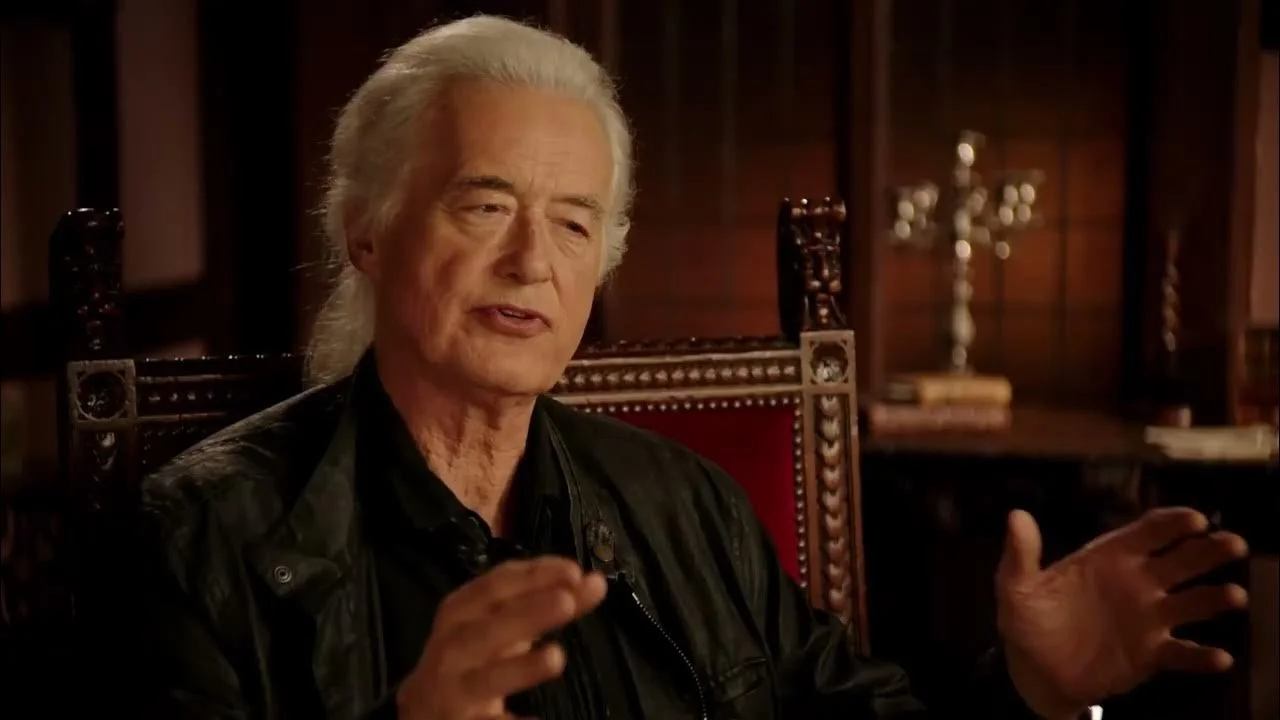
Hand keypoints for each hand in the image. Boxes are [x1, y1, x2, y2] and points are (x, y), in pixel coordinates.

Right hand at [396, 556, 607, 719]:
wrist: (424, 710)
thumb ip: (544, 602)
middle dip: (527, 613)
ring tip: (556, 657)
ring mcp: (452, 690)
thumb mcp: (498, 623)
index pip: (493, 587)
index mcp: (459, 613)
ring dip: (519, 667)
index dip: (531, 577)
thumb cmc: (470, 656)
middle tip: (567, 601)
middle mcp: (451, 648)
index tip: (573, 571)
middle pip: (487, 629)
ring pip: (484, 678)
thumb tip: (592, 583)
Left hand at [995, 507, 1248, 718]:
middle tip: (1232, 543)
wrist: (1034, 671)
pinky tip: (1220, 657)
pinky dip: (1202, 655)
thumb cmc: (1028, 620)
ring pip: (1191, 603)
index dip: (1171, 523)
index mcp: (1108, 558)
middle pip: (1181, 560)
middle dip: (1208, 550)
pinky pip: (1182, 653)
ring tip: (1234, 596)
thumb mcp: (1016, 586)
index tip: (1195, 520)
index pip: (1147, 532)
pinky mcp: (1151, 654)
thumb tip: (1016, 516)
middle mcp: (1137, 583)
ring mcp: (1148, 619)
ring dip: (1214, 598)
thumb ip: (1021, 554)